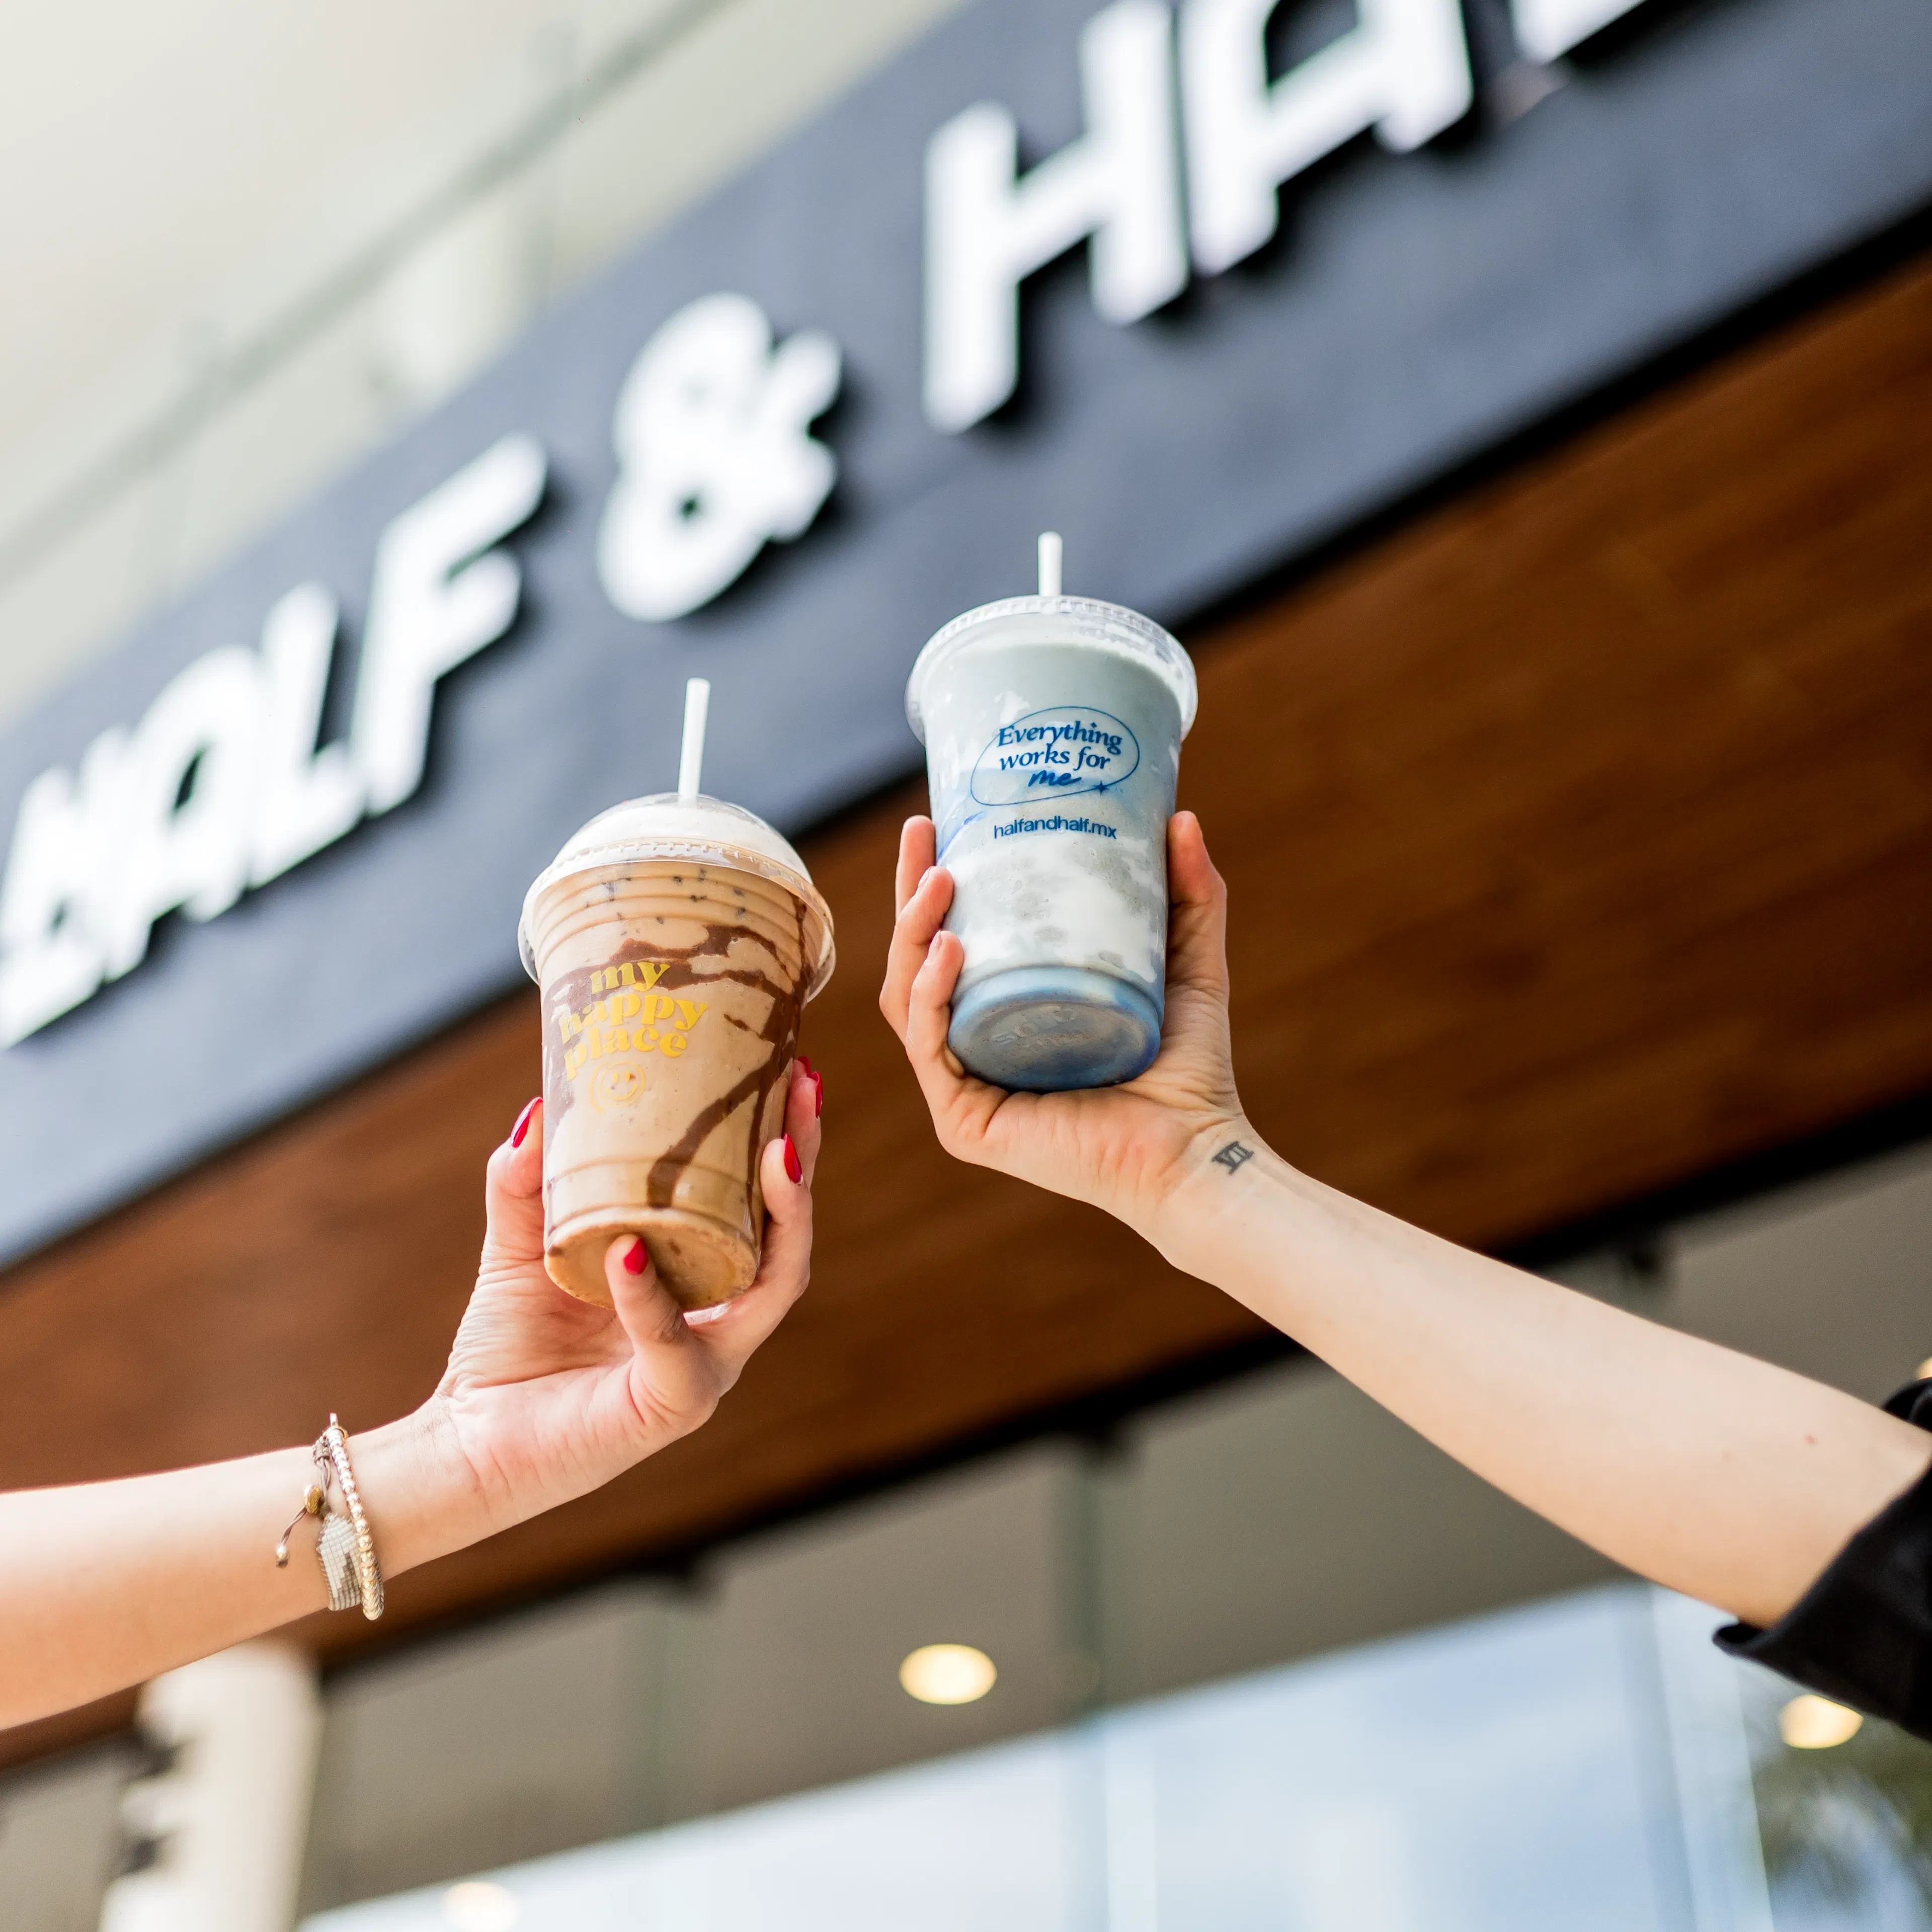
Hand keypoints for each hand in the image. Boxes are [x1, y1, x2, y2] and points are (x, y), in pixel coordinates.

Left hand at [421, 1061, 820, 1535]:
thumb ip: (528, 1181)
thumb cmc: (507, 1348)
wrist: (464, 1443)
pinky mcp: (669, 1407)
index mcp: (699, 1284)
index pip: (763, 1209)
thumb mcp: (522, 1243)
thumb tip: (538, 1107)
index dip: (786, 1141)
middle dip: (805, 1163)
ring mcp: (704, 1368)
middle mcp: (718, 1325)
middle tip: (804, 1092)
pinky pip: (675, 1347)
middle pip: (790, 1240)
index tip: (792, 1071)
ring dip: (781, 1218)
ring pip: (772, 1290)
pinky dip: (650, 1298)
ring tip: (774, 1154)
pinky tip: (626, 1252)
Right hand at [879, 811, 1243, 1242]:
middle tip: (922, 831)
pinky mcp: (965, 1122)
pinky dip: (932, 995)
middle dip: (908, 893)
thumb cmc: (1190, 1069)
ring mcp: (964, 1088)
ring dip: (912, 934)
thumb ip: (1191, 896)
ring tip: (939, 880)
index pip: (950, 940)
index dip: (931, 882)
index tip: (937, 820)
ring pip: (909, 999)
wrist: (1196, 1151)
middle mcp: (976, 1049)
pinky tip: (949, 949)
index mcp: (1007, 1013)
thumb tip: (1181, 816)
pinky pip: (930, 1048)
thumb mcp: (1188, 961)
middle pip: (916, 961)